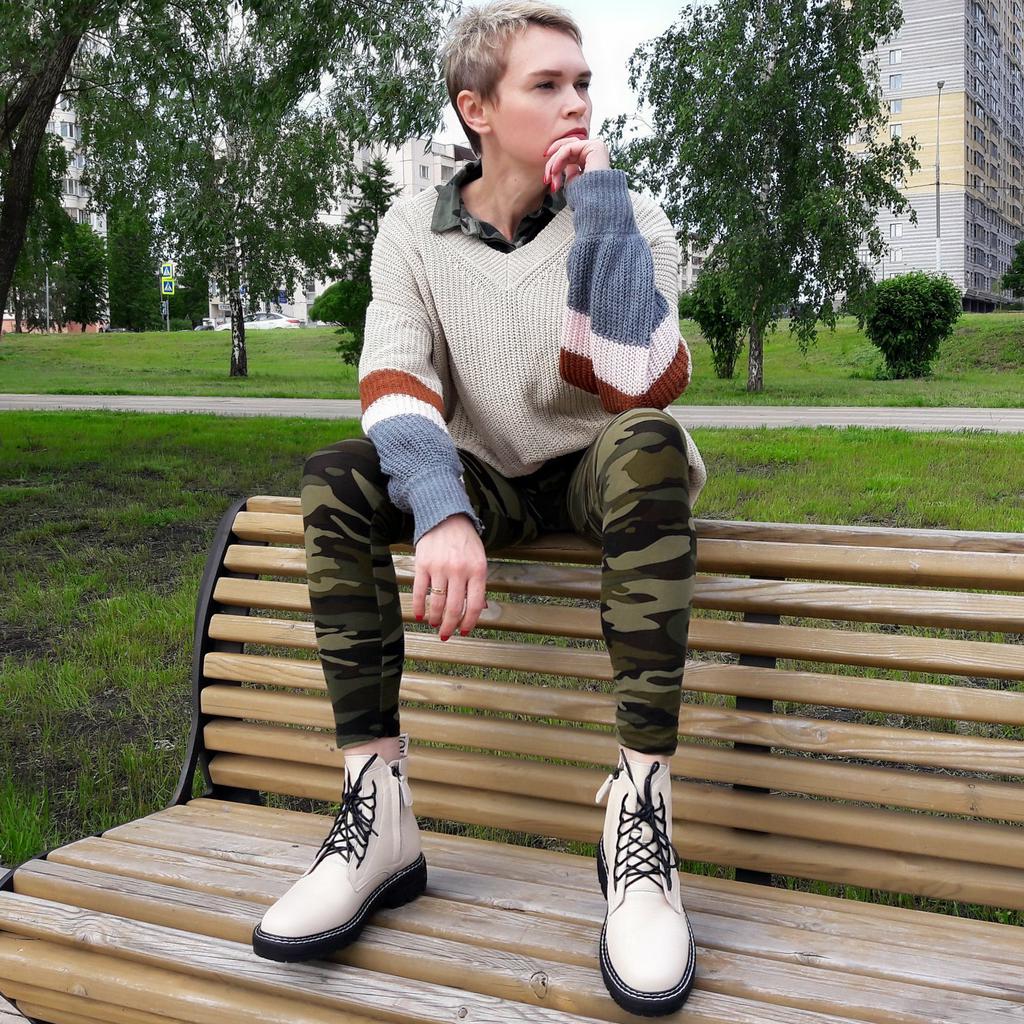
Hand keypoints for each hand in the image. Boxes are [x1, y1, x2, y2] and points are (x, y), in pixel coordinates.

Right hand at [412, 513, 487, 640]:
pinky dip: (419, 606)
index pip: (474, 604)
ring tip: (434, 623)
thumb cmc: (465, 541)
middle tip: (445, 634)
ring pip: (436, 602)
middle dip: (449, 626)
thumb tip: (479, 608)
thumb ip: (478, 584)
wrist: (446, 517)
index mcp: (477, 570)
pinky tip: (421, 615)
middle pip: (454, 607)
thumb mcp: (479, 559)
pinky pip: (419, 592)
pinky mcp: (422, 565)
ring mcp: (439, 568)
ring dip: (435, 618)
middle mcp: (459, 570)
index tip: (464, 631)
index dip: (469, 622)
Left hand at [543, 134, 610, 193]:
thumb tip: (560, 164)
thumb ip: (568, 169)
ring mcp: (596, 147)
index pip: (569, 153)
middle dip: (552, 163)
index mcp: (590, 158)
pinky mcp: (595, 146)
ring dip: (554, 163)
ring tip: (550, 177)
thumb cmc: (585, 197)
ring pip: (566, 148)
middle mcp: (594, 150)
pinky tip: (554, 170)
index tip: (546, 177)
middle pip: (566, 149)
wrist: (595, 203)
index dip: (555, 162)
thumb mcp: (572, 179)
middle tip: (546, 179)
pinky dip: (558, 159)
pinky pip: (569, 148)